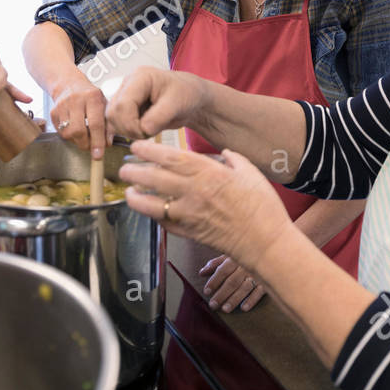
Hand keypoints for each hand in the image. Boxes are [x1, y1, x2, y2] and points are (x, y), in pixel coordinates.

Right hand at [50, 74, 108, 157]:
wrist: (69, 84)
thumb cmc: (90, 96)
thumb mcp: (103, 104)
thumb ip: (107, 123)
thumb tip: (107, 143)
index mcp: (92, 97)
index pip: (95, 124)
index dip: (98, 142)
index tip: (98, 155)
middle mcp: (76, 100)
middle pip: (78, 131)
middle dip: (86, 144)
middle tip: (92, 147)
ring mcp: (62, 106)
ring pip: (68, 133)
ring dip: (77, 141)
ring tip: (84, 137)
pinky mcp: (53, 112)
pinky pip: (60, 132)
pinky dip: (69, 136)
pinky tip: (75, 130)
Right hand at [106, 67, 208, 140]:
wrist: (189, 97)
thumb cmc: (185, 94)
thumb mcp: (177, 104)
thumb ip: (159, 117)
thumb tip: (143, 129)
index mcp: (140, 78)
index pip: (122, 104)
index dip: (130, 123)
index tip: (145, 132)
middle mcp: (128, 85)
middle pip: (113, 112)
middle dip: (128, 129)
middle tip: (147, 133)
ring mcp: (124, 96)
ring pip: (112, 119)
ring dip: (127, 131)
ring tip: (147, 131)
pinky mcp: (124, 107)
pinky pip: (116, 123)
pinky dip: (128, 131)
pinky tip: (142, 130)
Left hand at [119, 139, 288, 269]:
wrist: (265, 242)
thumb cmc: (263, 207)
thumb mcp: (251, 173)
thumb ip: (233, 159)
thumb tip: (224, 153)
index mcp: (209, 174)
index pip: (171, 158)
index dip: (149, 150)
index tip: (137, 146)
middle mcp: (193, 193)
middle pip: (154, 178)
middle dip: (134, 171)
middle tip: (124, 168)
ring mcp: (188, 215)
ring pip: (151, 204)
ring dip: (136, 196)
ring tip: (129, 191)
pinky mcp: (189, 233)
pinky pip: (163, 223)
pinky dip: (153, 215)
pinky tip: (148, 210)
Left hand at [200, 255, 266, 312]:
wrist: (271, 250)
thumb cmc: (246, 253)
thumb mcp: (230, 255)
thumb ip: (216, 263)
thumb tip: (201, 273)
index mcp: (235, 258)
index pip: (223, 270)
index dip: (214, 281)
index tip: (206, 291)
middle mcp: (245, 266)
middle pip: (232, 281)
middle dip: (221, 294)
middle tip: (213, 305)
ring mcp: (257, 274)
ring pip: (244, 288)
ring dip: (234, 299)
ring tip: (225, 309)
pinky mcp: (267, 281)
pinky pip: (259, 291)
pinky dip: (252, 299)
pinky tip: (244, 308)